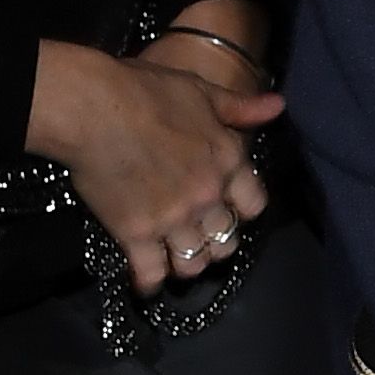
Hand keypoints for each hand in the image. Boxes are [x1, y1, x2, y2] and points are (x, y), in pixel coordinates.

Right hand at [25, 38, 279, 295]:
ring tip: (175, 257)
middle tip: (199, 237)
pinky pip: (152, 274)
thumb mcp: (203, 92)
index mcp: (228, 161)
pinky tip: (146, 279)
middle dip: (216, 242)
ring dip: (188, 264)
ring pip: (194, 264)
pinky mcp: (136, 235)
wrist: (97, 109)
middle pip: (226, 241)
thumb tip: (277, 106)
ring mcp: (173, 219)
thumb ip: (240, 107)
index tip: (228, 209)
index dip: (242, 210)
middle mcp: (207, 196)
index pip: (254, 205)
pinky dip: (150, 283)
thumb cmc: (149, 92)